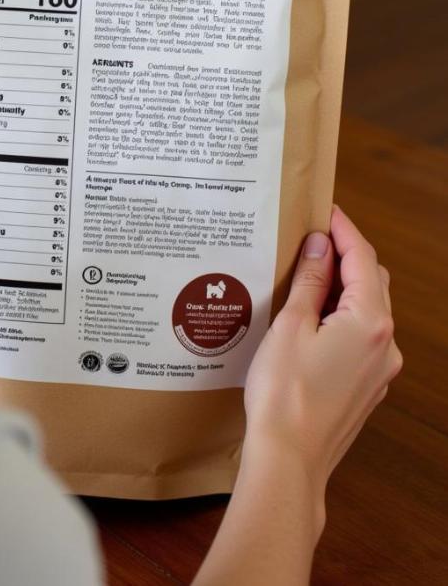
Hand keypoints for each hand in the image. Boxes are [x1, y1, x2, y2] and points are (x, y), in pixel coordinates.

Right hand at [243, 205, 402, 493]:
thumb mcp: (290, 325)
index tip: (325, 210)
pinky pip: (361, 338)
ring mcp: (380, 369)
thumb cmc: (283, 392)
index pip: (363, 259)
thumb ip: (310, 282)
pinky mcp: (367, 387)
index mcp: (369, 322)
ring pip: (369, 312)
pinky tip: (310, 319)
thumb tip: (321, 245)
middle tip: (311, 240)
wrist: (289, 458)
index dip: (344, 230)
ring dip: (343, 288)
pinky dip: (342, 317)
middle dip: (346, 257)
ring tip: (305, 277)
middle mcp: (385, 344)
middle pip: (372, 283)